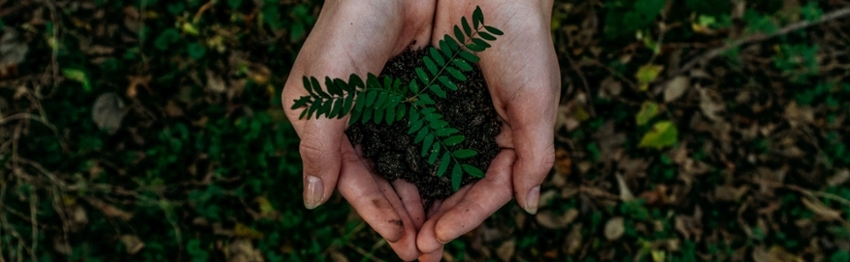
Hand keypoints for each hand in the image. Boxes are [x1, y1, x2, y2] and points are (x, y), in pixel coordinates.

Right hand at [281, 1, 434, 259]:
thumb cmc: (349, 26)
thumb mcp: (322, 90)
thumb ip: (319, 147)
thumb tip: (313, 202)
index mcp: (330, 123)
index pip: (353, 181)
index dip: (376, 214)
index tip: (401, 244)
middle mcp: (363, 120)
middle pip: (384, 181)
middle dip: (403, 218)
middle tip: (427, 253)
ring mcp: (395, 108)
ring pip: (410, 167)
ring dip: (424, 201)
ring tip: (442, 234)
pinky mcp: (425, 93)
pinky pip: (433, 141)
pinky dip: (442, 169)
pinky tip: (455, 190)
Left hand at [415, 1, 559, 259]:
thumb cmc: (522, 40)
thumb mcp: (537, 101)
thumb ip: (535, 155)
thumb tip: (528, 206)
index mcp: (513, 136)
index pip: (490, 189)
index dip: (466, 217)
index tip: (436, 237)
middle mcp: (482, 130)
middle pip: (459, 186)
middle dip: (439, 218)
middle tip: (414, 247)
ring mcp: (455, 114)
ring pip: (434, 168)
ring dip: (418, 198)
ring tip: (399, 227)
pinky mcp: (429, 96)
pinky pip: (414, 138)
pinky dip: (403, 162)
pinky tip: (386, 181)